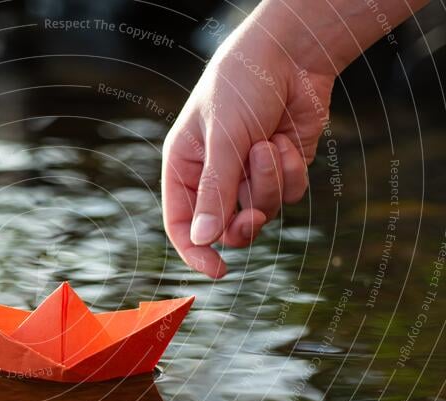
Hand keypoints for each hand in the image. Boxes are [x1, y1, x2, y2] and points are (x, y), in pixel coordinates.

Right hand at [162, 14, 334, 277]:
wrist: (294, 54)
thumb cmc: (243, 85)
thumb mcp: (223, 137)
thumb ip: (214, 190)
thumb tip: (203, 240)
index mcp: (184, 167)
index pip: (181, 223)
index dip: (195, 251)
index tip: (216, 270)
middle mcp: (214, 177)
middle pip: (224, 228)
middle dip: (243, 218)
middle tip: (253, 212)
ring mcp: (248, 176)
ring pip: (261, 212)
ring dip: (269, 183)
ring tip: (270, 144)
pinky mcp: (281, 171)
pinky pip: (288, 195)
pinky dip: (290, 173)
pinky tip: (287, 140)